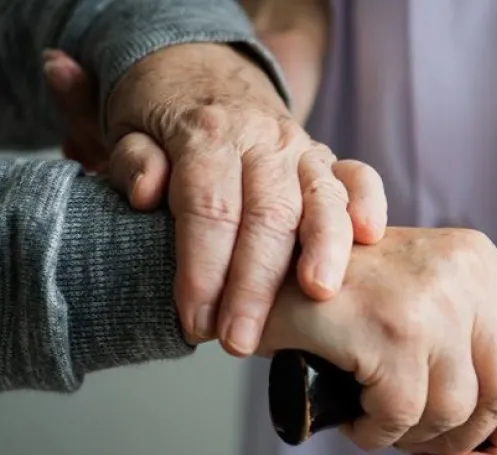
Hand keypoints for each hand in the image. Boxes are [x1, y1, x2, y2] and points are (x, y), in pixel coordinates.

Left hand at [42, 45, 387, 354]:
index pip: (209, 207)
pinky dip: (367, 203)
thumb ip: (134, 161)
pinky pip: (358, 176)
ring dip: (323, 249)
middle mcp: (262, 138)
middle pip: (267, 213)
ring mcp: (300, 148)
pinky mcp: (326, 159)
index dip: (202, 269)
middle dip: (255, 283)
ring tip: (317, 294)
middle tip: (239, 340)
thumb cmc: (162, 117)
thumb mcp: (127, 129)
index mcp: (207, 133)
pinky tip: (369, 237)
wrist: (200, 72)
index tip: (195, 321)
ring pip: (320, 198)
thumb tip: (148, 192)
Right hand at [258, 227, 496, 454]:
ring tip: (382, 425)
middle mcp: (465, 272)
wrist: (262, 269)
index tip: (489, 416)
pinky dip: (377, 435)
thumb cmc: (340, 289)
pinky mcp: (390, 333)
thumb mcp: (421, 285)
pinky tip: (358, 422)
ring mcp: (430, 301)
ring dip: (416, 436)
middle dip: (466, 430)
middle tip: (425, 437)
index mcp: (479, 258)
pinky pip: (402, 417)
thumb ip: (472, 323)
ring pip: (454, 410)